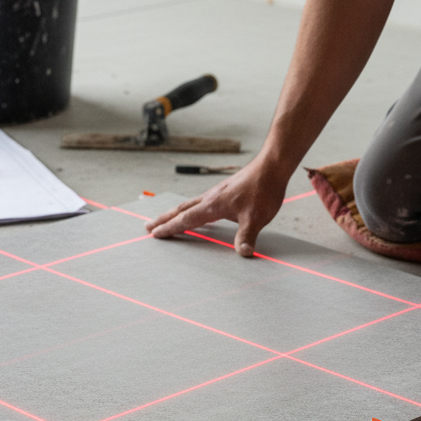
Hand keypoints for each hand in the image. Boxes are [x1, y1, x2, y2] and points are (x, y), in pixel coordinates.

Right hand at [145, 156, 290, 255]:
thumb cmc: (264, 189)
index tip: (155, 234)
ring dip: (174, 213)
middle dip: (163, 219)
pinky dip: (189, 208)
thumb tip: (243, 254)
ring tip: (164, 219)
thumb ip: (247, 236)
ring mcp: (216, 193)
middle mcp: (210, 198)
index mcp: (213, 205)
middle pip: (181, 209)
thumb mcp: (257, 217)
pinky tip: (195, 212)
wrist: (272, 166)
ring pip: (188, 204)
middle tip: (148, 227)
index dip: (170, 228)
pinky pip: (199, 201)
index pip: (186, 219)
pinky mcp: (223, 190)